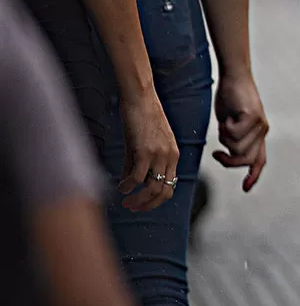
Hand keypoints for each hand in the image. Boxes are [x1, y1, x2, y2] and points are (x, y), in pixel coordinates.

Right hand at [118, 92, 178, 211]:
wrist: (141, 98)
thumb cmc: (141, 118)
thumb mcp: (145, 143)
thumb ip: (138, 163)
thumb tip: (128, 184)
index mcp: (173, 155)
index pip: (170, 186)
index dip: (156, 200)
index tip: (141, 204)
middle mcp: (170, 157)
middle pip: (164, 192)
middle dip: (148, 205)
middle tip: (132, 207)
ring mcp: (159, 155)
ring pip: (152, 188)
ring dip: (138, 200)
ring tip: (126, 202)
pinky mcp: (145, 151)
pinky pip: (138, 177)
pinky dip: (128, 186)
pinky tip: (120, 188)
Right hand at [213, 75, 268, 191]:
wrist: (234, 77)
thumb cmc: (230, 99)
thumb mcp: (230, 123)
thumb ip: (233, 139)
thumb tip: (230, 154)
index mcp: (258, 135)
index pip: (259, 160)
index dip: (253, 175)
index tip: (245, 189)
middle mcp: (262, 131)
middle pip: (244, 159)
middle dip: (228, 159)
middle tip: (216, 153)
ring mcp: (259, 124)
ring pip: (237, 148)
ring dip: (224, 139)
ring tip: (225, 124)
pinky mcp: (253, 117)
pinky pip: (233, 134)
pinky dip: (224, 128)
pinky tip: (227, 116)